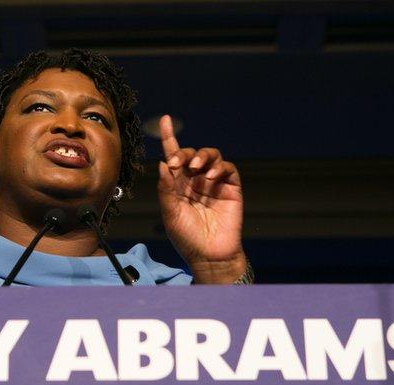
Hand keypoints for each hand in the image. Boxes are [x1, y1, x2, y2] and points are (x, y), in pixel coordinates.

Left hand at [156, 115, 246, 283]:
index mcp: (178, 184)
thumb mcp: (170, 213)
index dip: (169, 137)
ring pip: (211, 156)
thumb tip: (162, 164)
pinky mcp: (231, 188)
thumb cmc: (187, 237)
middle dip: (184, 152)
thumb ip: (166, 189)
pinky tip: (211, 176)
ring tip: (195, 167)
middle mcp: (195, 180)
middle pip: (192, 153)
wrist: (209, 255)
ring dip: (202, 156)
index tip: (165, 120)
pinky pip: (227, 168)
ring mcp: (214, 183)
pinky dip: (219, 167)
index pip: (173, 156)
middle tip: (178, 162)